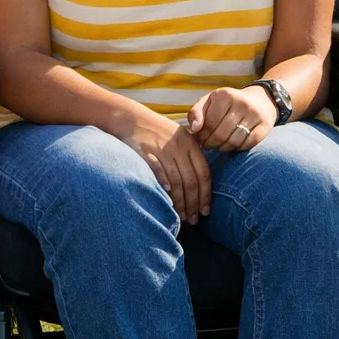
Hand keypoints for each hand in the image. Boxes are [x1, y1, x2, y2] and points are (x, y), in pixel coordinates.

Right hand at [114, 107, 211, 224]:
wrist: (132, 118)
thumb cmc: (158, 132)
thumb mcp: (180, 138)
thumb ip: (191, 157)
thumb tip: (201, 184)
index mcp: (190, 144)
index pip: (203, 173)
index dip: (206, 194)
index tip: (205, 211)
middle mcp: (179, 147)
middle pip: (191, 180)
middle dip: (193, 203)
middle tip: (193, 219)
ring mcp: (162, 149)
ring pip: (176, 181)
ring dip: (179, 201)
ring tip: (181, 216)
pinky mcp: (146, 152)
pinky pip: (157, 171)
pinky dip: (163, 184)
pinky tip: (166, 197)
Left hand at [188, 85, 275, 151]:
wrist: (261, 100)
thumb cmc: (229, 103)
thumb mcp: (210, 101)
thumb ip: (196, 112)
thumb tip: (194, 129)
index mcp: (225, 95)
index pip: (209, 124)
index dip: (202, 135)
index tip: (200, 138)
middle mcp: (241, 102)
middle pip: (220, 134)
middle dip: (211, 144)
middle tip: (208, 145)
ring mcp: (255, 114)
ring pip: (234, 141)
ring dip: (223, 148)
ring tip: (220, 146)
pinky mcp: (265, 125)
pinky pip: (248, 144)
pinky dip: (239, 148)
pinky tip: (234, 145)